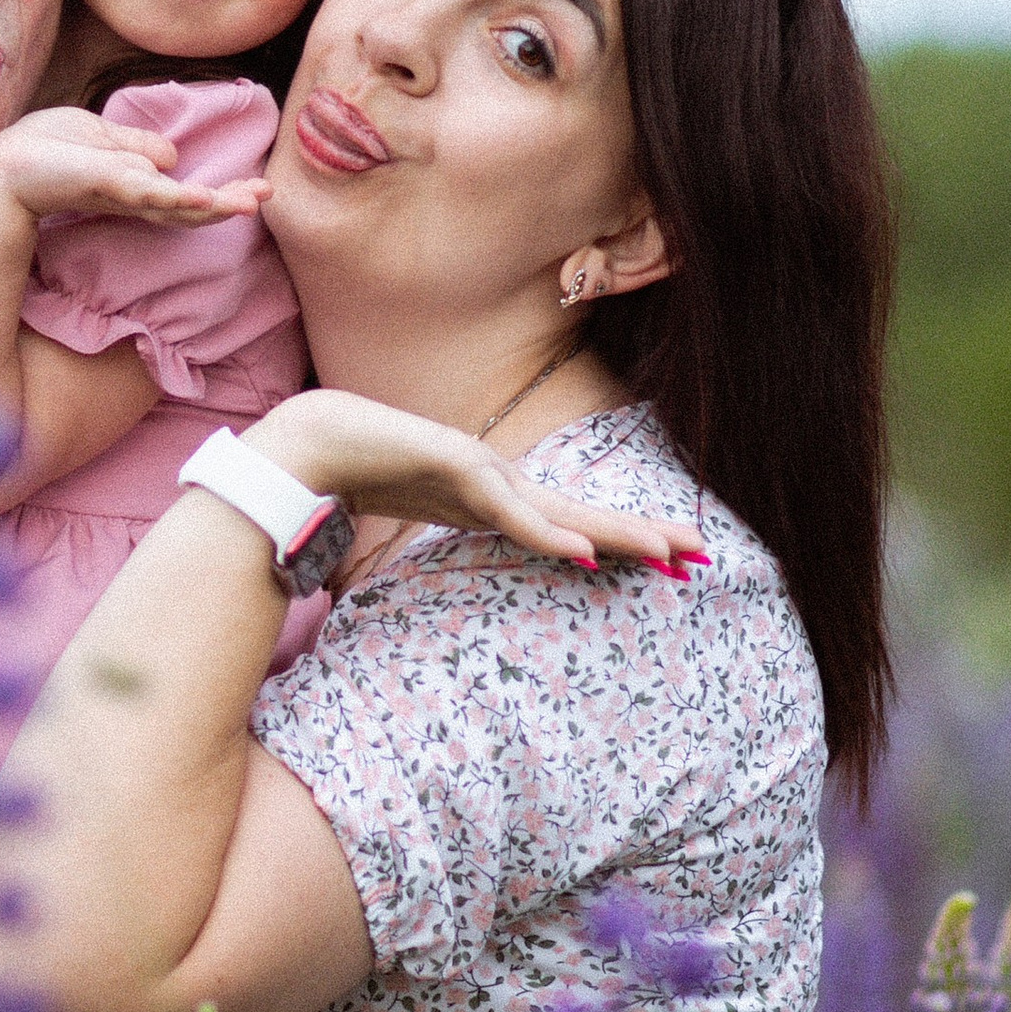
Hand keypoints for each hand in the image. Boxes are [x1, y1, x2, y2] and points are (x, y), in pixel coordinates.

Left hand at [0, 106, 269, 235]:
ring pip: (178, 202)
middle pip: (191, 204)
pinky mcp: (109, 185)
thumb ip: (137, 146)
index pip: (187, 194)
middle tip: (268, 197)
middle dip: (231, 201)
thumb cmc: (46, 151)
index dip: (221, 194)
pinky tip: (204, 198)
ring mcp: (123, 193)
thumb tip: (172, 156)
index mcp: (136, 185)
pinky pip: (150, 191)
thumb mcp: (101, 138)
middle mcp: (135, 196)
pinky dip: (178, 196)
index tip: (260, 191)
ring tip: (251, 202)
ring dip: (216, 203)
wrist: (6, 167)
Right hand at [242, 388, 709, 578]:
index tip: (672, 559)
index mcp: (495, 496)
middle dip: (644, 534)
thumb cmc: (358, 477)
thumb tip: (480, 567)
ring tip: (668, 552)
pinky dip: (549, 532)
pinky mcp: (454, 469)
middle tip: (702, 554)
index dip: (622, 539)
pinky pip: (509, 512)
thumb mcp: (422, 516)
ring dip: (617, 532)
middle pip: (584, 513)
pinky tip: (584, 551)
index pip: (572, 521)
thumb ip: (454, 531)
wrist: (309, 444)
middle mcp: (499, 481)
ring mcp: (479, 472)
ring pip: (562, 510)